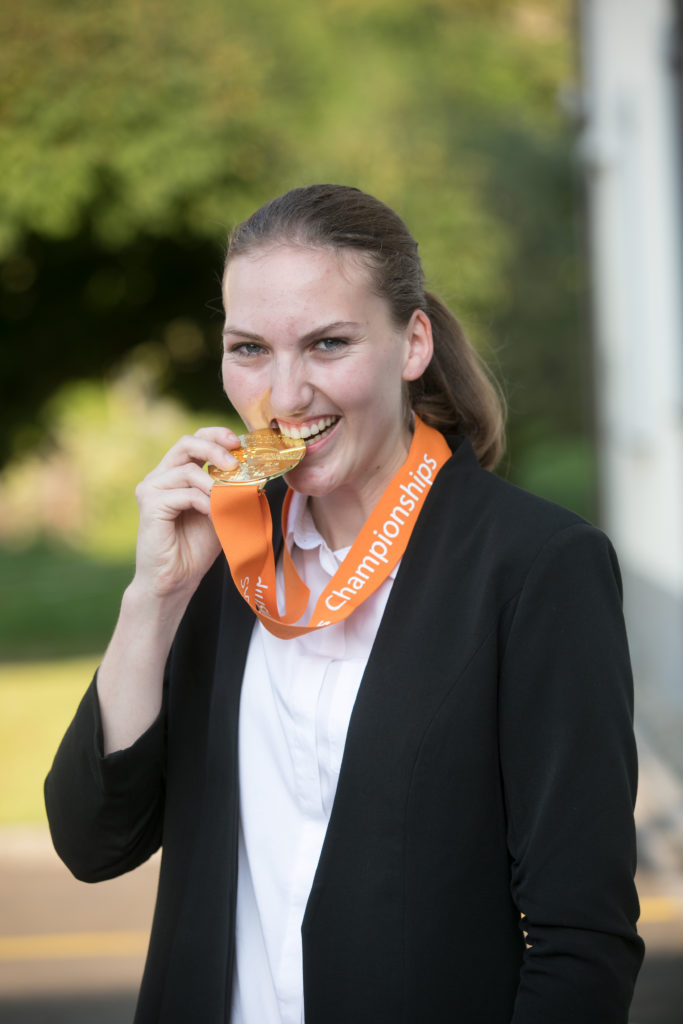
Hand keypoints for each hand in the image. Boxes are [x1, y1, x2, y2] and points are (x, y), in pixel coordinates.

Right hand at [132, 426, 239, 600]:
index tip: (238, 442)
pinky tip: (214, 515)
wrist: (174, 579)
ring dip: (214, 485)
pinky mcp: (150, 505)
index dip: (216, 435)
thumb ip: (230, 492)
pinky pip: (184, 493)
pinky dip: (205, 503)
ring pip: (187, 470)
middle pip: (186, 443)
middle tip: (235, 464)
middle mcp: (160, 476)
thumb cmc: (196, 548)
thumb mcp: (221, 512)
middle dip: (215, 448)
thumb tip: (258, 475)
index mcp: (175, 473)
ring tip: (228, 501)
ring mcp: (151, 489)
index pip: (194, 440)